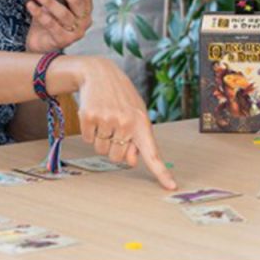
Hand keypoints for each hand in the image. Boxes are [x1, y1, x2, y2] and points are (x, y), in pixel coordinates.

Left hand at [25, 0, 93, 52]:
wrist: (41, 42)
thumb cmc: (51, 18)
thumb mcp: (57, 3)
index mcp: (86, 6)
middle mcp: (85, 19)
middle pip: (77, 1)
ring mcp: (76, 31)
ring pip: (63, 13)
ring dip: (49, 1)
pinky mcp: (64, 40)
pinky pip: (51, 25)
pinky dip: (39, 14)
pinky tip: (30, 5)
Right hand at [77, 57, 175, 188]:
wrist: (100, 73)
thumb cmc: (121, 97)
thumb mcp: (135, 114)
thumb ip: (137, 138)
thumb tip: (132, 162)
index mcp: (142, 122)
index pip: (153, 152)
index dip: (161, 172)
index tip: (171, 186)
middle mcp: (126, 122)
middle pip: (117, 158)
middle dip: (114, 146)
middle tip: (115, 125)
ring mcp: (107, 119)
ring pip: (102, 150)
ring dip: (102, 138)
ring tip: (106, 117)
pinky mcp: (89, 117)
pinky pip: (88, 140)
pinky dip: (90, 131)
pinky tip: (95, 114)